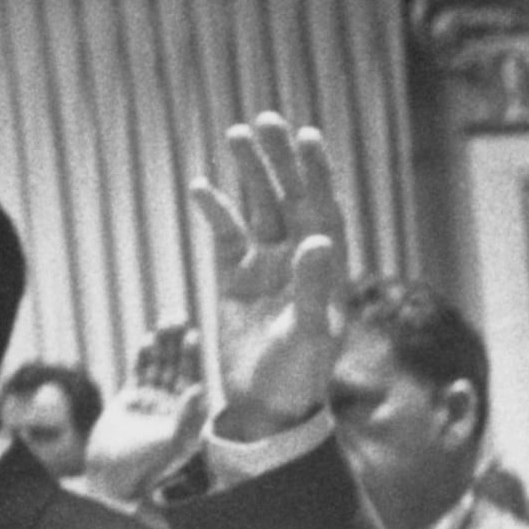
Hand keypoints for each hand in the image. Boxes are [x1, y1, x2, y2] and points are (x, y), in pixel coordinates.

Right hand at [84, 323, 207, 503]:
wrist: (113, 473)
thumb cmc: (146, 463)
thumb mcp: (172, 441)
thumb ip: (187, 416)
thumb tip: (200, 389)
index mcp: (188, 417)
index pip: (192, 379)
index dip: (192, 358)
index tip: (194, 335)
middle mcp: (173, 407)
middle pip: (176, 367)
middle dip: (177, 344)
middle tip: (179, 317)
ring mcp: (152, 401)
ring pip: (159, 367)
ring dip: (162, 345)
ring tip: (165, 322)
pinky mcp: (131, 399)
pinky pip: (140, 373)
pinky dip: (143, 357)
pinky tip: (148, 340)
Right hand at [190, 114, 354, 437]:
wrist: (267, 408)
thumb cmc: (298, 377)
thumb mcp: (307, 333)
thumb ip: (310, 287)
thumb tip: (315, 240)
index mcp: (325, 271)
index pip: (323, 210)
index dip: (316, 174)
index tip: (307, 137)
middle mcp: (298, 263)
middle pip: (289, 199)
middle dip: (279, 161)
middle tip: (266, 120)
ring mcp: (266, 268)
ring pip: (258, 209)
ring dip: (250, 174)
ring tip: (237, 134)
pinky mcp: (234, 281)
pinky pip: (224, 237)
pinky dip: (216, 212)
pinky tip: (204, 186)